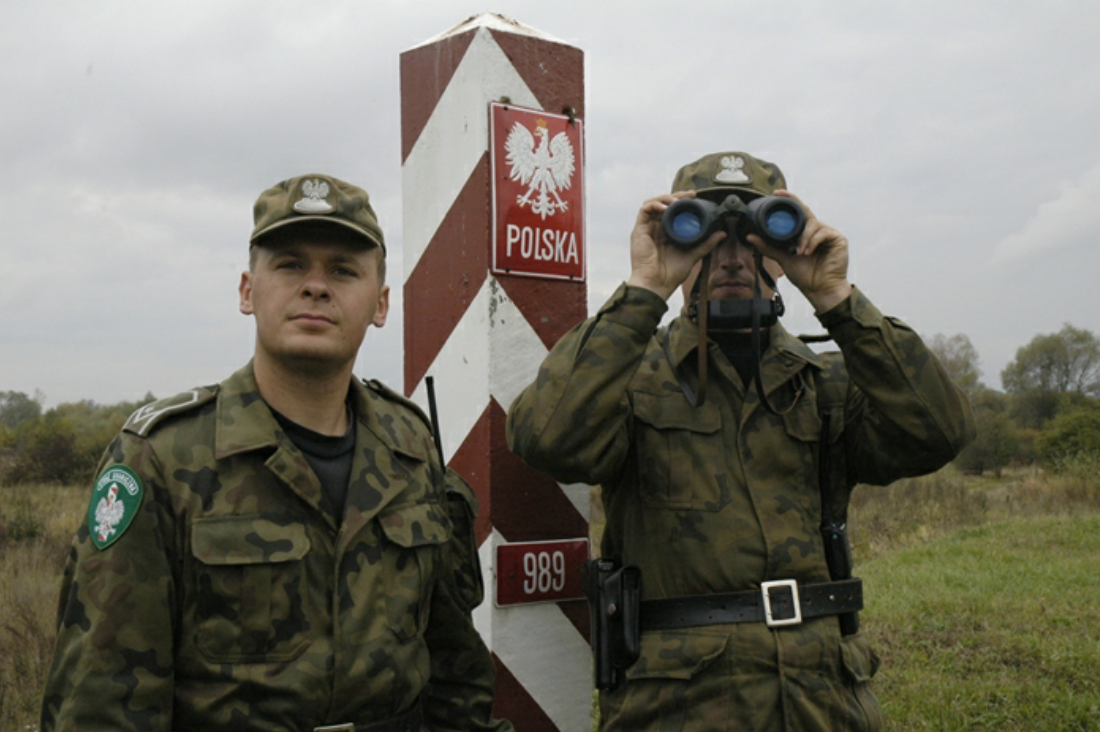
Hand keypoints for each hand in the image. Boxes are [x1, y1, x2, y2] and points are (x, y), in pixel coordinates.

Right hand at [626, 192, 724, 300]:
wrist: (656, 284)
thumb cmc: (670, 274)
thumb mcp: (693, 255)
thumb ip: (706, 244)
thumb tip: (722, 234)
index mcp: (666, 233)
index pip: (673, 210)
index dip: (682, 201)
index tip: (695, 197)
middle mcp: (656, 228)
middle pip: (663, 204)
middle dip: (676, 196)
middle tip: (690, 195)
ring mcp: (647, 228)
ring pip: (653, 203)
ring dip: (665, 198)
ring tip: (677, 201)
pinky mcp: (639, 230)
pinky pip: (644, 210)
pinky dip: (655, 204)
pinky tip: (666, 208)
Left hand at [746, 190, 851, 312]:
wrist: (820, 290)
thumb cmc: (805, 276)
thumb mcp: (783, 258)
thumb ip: (769, 247)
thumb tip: (750, 237)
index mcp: (806, 233)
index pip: (799, 212)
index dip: (790, 200)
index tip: (777, 193)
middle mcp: (818, 230)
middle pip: (806, 214)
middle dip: (795, 216)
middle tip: (784, 217)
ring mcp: (829, 234)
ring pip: (813, 224)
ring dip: (803, 238)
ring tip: (799, 252)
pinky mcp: (839, 239)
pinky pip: (823, 232)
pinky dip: (813, 241)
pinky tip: (807, 252)